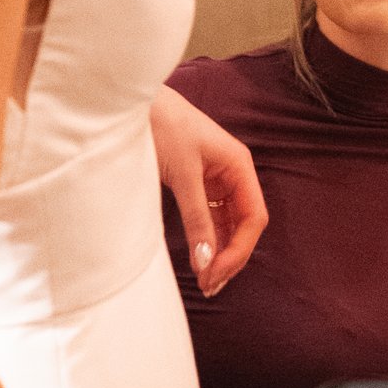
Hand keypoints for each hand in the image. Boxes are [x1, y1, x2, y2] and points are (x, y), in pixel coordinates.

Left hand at [151, 87, 266, 294]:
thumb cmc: (163, 125)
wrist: (134, 101)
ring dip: (219, 251)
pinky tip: (199, 257)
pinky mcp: (197, 183)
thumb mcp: (182, 175)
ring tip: (205, 280)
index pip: (253, 217)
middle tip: (210, 285)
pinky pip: (210, 217)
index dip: (239, 249)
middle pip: (244, 224)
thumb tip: (206, 262)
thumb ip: (196, 219)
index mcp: (239, 166)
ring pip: (227, 224)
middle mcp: (233, 173)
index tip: (216, 272)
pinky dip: (206, 239)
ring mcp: (216, 179)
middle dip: (231, 256)